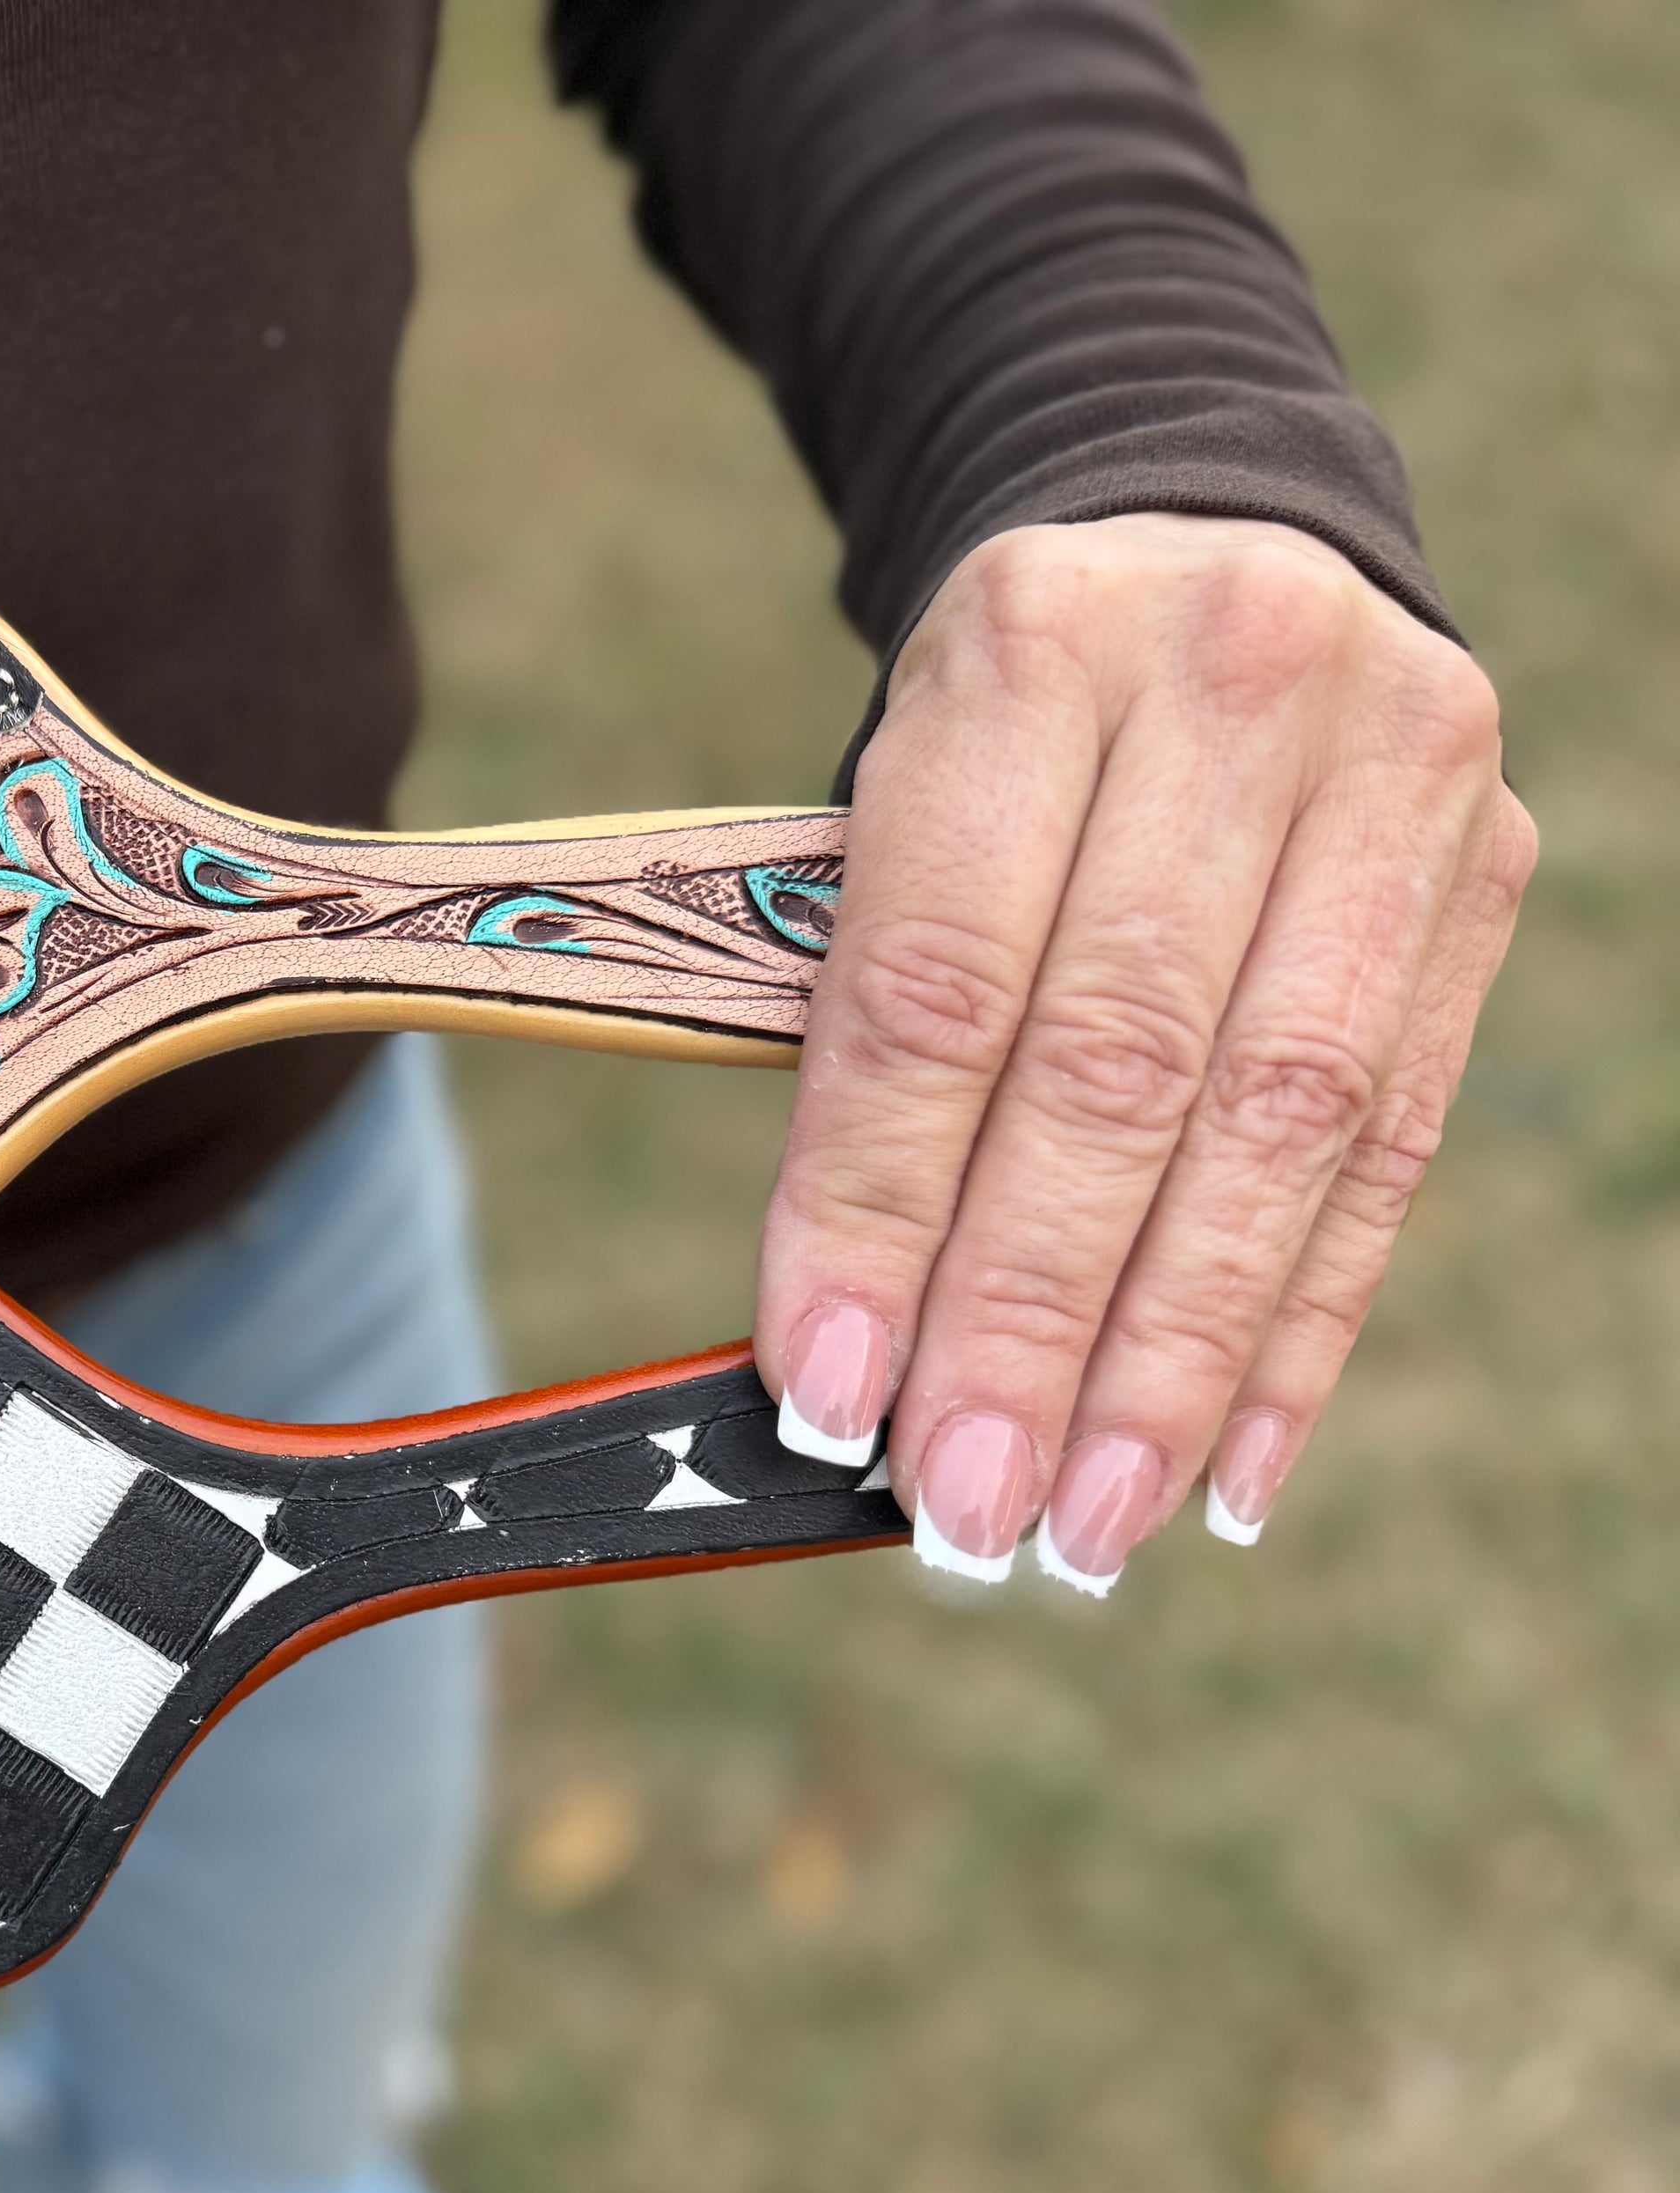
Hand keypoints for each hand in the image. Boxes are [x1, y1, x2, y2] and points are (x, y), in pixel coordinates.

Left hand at [756, 514, 1533, 1587]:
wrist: (1200, 549)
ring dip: (1174, 1358)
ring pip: (1279, 1120)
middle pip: (1122, 1065)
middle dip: (1032, 1317)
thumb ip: (863, 1020)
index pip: (942, 981)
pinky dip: (1301, 1323)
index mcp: (1031, 645)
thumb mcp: (884, 801)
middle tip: (960, 1505)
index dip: (883, 1205)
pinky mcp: (1486, 869)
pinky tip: (1229, 1468)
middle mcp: (1234, 682)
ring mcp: (1393, 768)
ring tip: (1087, 1523)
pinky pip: (1394, 1138)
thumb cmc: (994, 734)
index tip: (827, 1394)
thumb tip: (837, 1340)